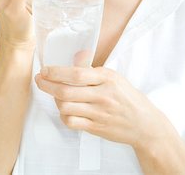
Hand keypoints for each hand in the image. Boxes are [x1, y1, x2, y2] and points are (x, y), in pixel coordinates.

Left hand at [35, 66, 167, 149]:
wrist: (144, 124)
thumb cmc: (127, 98)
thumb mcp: (114, 77)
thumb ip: (93, 69)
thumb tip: (75, 57)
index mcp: (107, 78)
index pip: (76, 74)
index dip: (56, 72)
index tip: (45, 70)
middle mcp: (102, 95)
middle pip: (66, 91)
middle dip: (47, 85)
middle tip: (39, 80)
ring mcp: (99, 113)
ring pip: (66, 107)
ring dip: (55, 101)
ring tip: (55, 95)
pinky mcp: (96, 127)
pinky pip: (72, 122)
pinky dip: (64, 116)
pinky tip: (65, 111)